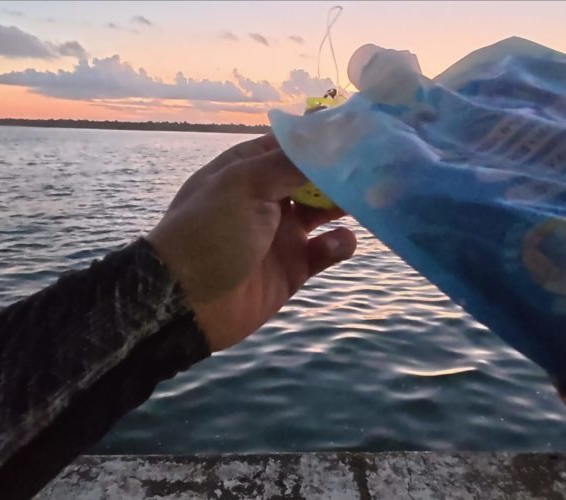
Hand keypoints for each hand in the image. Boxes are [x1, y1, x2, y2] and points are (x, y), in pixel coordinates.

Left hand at [147, 134, 356, 350]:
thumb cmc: (209, 232)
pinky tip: (337, 243)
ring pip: (326, 212)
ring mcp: (281, 233)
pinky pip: (326, 250)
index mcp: (249, 168)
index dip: (324, 138)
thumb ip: (290, 163)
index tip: (363, 131)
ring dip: (346, 205)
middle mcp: (267, 196)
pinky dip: (338, 244)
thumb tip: (330, 140)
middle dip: (343, 172)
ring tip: (370, 201)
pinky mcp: (294, 268)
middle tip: (379, 167)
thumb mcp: (245, 185)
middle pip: (315, 176)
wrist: (186, 303)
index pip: (294, 144)